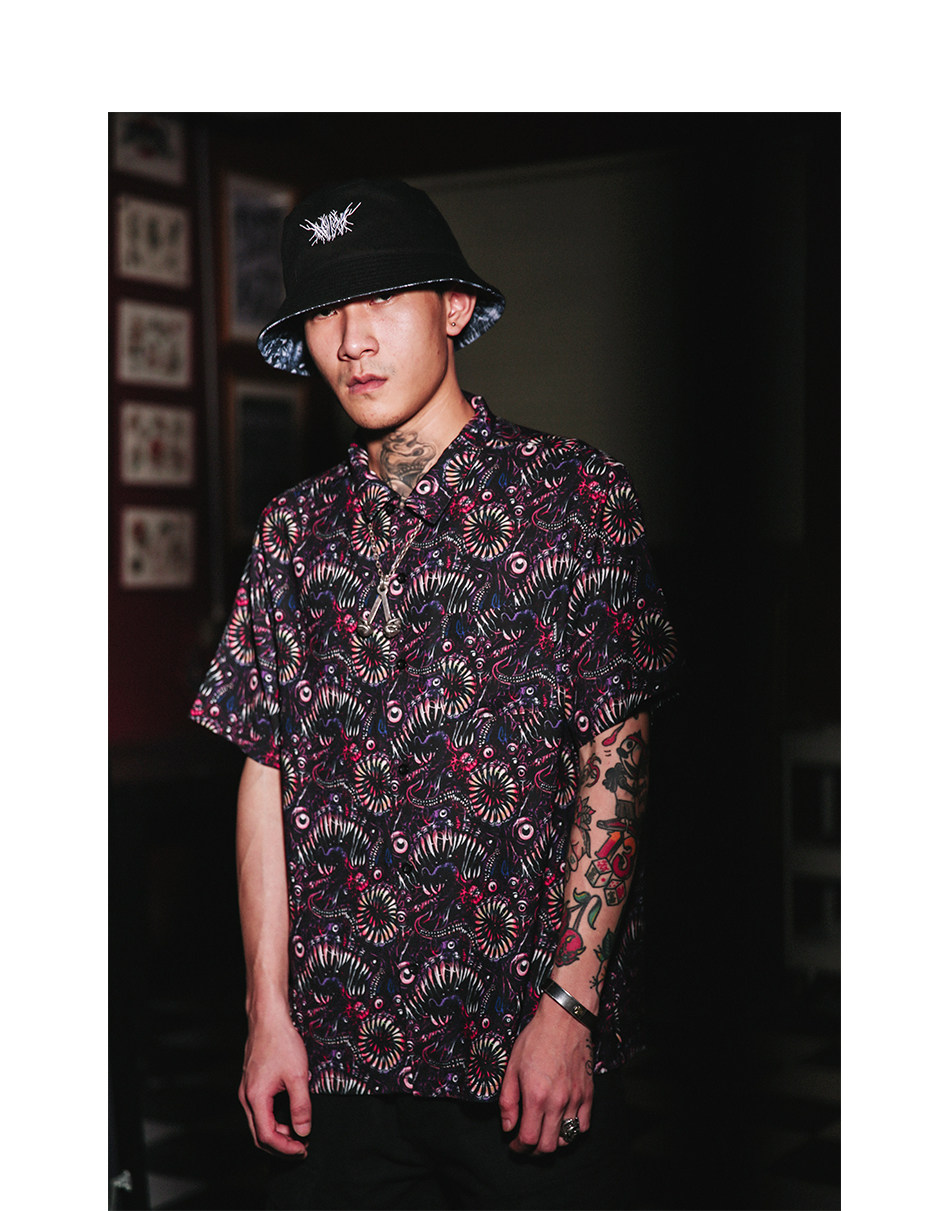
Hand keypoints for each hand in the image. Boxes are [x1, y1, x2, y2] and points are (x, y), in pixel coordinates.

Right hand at [238, 1011, 311, 1155]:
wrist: (268, 1017)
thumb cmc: (281, 1041)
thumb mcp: (297, 1075)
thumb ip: (301, 1106)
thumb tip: (303, 1131)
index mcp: (256, 1098)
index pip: (267, 1137)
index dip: (286, 1148)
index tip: (303, 1149)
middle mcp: (246, 1097)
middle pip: (259, 1135)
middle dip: (280, 1146)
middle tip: (301, 1148)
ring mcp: (247, 1090)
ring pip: (258, 1124)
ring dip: (277, 1134)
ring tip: (298, 1134)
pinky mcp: (251, 1084)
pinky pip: (259, 1112)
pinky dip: (273, 1121)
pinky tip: (288, 1117)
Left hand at [498, 996, 593, 1154]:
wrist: (565, 1020)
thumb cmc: (536, 1039)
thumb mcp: (512, 1065)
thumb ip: (508, 1100)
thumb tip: (508, 1126)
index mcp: (536, 1096)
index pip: (528, 1139)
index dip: (518, 1148)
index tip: (513, 1144)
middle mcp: (558, 1102)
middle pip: (548, 1146)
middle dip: (534, 1151)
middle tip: (526, 1143)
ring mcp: (576, 1099)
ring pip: (567, 1139)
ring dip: (553, 1142)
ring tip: (543, 1132)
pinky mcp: (588, 1094)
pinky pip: (584, 1126)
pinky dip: (573, 1131)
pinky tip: (562, 1122)